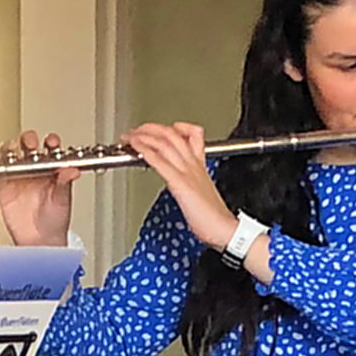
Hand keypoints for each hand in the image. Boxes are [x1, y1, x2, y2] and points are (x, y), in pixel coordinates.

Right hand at [0, 140, 79, 248]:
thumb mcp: (63, 200)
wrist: (40, 239)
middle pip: (28, 144)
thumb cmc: (55, 219)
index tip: (51, 142)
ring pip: (11, 153)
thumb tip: (72, 170)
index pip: (50, 147)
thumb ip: (65, 183)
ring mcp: (18, 174)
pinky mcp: (4, 185)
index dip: (50, 141)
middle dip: (28, 140)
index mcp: (51, 168)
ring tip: (13, 150)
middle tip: (31, 144)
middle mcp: (34, 168)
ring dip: (11, 148)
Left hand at [122, 120, 234, 248]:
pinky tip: (136, 147)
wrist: (224, 229)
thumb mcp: (201, 191)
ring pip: (165, 143)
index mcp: (200, 165)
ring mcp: (187, 172)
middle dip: (151, 128)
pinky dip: (146, 151)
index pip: (191, 134)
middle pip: (173, 134)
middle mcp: (194, 164)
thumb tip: (177, 182)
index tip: (157, 130)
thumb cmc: (213, 217)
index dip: (173, 127)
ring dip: (144, 136)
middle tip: (136, 130)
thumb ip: (189, 182)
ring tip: (131, 136)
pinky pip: (161, 162)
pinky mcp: (181, 183)